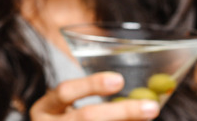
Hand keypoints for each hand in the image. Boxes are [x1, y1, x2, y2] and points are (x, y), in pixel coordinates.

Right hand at [29, 72, 160, 119]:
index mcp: (44, 109)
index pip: (65, 92)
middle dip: (122, 111)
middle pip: (86, 117)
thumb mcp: (65, 108)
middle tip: (152, 107)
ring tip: (148, 118)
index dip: (91, 85)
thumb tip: (138, 96)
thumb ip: (92, 101)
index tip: (119, 80)